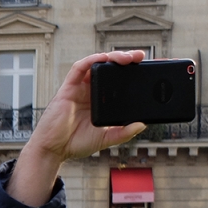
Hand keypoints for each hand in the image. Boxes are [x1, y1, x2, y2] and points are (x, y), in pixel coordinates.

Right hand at [10, 50, 146, 207]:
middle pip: (112, 68)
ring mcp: (79, 89)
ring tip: (130, 57)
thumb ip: (124, 132)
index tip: (154, 68)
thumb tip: (142, 124)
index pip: (121, 81)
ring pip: (98, 64)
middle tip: (144, 58)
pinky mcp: (67, 89)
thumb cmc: (75, 144)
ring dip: (114, 56)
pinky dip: (92, 60)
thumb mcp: (107, 138)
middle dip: (128, 59)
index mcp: (101, 101)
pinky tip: (105, 58)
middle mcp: (91, 91)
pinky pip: (79, 68)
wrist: (53, 150)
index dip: (136, 73)